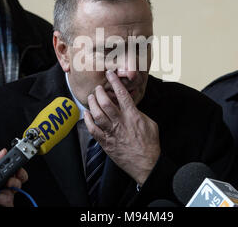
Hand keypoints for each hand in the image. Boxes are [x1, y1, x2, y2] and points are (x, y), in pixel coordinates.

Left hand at [0, 149, 28, 206]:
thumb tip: (3, 152)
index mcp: (1, 173)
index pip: (16, 169)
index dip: (19, 168)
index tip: (17, 169)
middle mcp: (5, 183)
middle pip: (19, 180)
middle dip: (15, 181)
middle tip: (8, 182)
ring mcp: (5, 194)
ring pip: (14, 192)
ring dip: (5, 193)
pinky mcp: (3, 203)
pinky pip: (10, 202)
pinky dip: (4, 201)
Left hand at [83, 70, 159, 185]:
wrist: (146, 164)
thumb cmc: (150, 144)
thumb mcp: (150, 123)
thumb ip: (138, 113)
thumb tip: (131, 107)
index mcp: (133, 116)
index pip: (122, 95)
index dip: (115, 82)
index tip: (110, 74)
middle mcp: (121, 123)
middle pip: (106, 103)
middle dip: (100, 92)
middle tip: (98, 88)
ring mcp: (112, 133)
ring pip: (97, 114)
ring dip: (92, 104)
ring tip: (91, 97)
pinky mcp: (106, 143)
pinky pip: (93, 130)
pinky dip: (88, 120)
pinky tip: (86, 114)